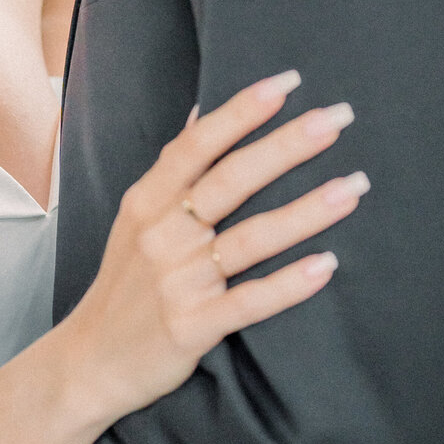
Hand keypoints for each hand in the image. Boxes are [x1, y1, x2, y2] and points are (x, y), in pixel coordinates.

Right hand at [61, 73, 363, 424]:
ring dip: (307, 211)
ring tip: (353, 187)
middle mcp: (162, 235)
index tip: (288, 82)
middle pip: (232, 180)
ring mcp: (178, 281)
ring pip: (250, 238)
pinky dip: (289, 285)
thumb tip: (200, 111)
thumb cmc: (124, 284)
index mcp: (147, 202)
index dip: (242, 110)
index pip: (198, 144)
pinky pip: (249, 301)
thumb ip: (171, 169)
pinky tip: (327, 266)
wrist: (90, 361)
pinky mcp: (192, 327)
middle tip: (338, 118)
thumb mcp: (135, 218)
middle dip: (288, 145)